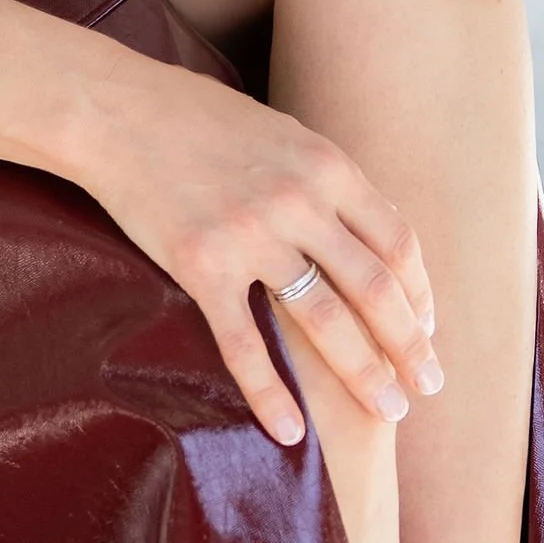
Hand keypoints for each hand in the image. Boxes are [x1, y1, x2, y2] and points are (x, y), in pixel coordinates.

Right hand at [64, 51, 441, 444]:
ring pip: (325, 320)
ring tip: (387, 411)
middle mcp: (298, 201)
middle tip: (426, 389)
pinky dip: (269, 394)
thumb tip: (365, 232)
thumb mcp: (282, 134)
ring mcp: (250, 234)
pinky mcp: (200, 265)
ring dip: (364, 373)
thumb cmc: (199, 118)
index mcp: (326, 166)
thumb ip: (324, 182)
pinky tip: (288, 431)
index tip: (426, 330)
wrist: (117, 111)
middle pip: (375, 289)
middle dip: (409, 347)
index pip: (397, 243)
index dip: (419, 294)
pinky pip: (243, 343)